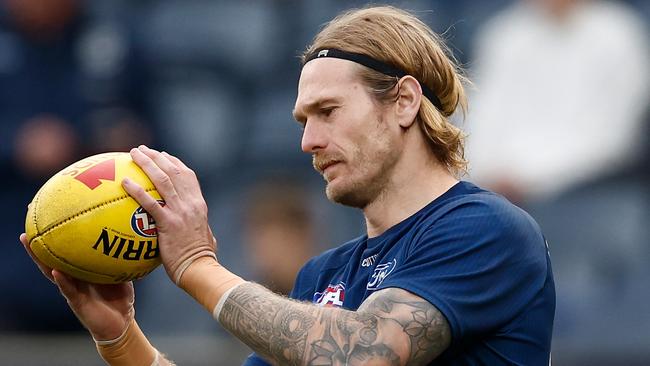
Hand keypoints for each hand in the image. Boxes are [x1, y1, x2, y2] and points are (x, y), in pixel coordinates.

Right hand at [20, 233, 133, 340]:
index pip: (67, 252)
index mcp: (83, 270)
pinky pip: (68, 290)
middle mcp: (74, 278)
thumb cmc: (120, 297)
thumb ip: (121, 259)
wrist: (122, 321)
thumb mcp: (122, 273)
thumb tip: (130, 237)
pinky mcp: (76, 302)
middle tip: (28, 230)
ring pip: (52, 273)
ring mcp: (72, 289)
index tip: (48, 221)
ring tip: (31, 244)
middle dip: (39, 245)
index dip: (57, 239)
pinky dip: (62, 281)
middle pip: (52, 259)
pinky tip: (56, 272)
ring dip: (40, 260)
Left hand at [122, 145, 216, 284]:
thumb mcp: (204, 237)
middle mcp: (191, 203)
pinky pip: (149, 203)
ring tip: (133, 154)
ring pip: (163, 180)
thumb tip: (194, 230)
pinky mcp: (168, 223)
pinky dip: (137, 190)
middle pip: (174, 171)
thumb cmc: (200, 259)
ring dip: (147, 163)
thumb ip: (197, 228)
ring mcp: (181, 212)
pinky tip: (124, 182)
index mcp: (199, 204)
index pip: (187, 175)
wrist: (200, 268)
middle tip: (141, 149)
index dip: (174, 162)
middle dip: (157, 156)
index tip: (162, 155)